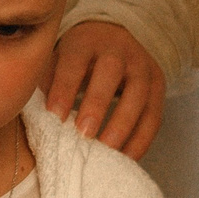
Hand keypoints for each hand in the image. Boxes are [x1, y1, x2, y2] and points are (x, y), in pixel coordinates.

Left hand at [48, 21, 165, 159]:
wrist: (113, 39)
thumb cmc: (76, 59)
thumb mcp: (58, 60)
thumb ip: (47, 83)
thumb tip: (40, 118)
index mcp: (86, 40)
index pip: (74, 61)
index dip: (64, 87)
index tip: (54, 116)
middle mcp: (117, 48)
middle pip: (110, 72)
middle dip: (97, 104)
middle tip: (83, 134)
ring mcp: (142, 65)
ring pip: (139, 93)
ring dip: (123, 125)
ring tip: (106, 152)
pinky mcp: (158, 83)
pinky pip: (154, 114)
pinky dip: (141, 139)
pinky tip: (126, 158)